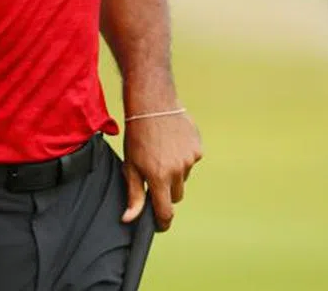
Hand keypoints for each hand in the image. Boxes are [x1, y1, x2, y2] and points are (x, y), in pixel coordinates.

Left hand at [121, 112, 202, 231]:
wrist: (152, 104)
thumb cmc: (137, 135)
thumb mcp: (130, 165)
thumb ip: (134, 194)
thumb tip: (129, 219)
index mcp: (159, 178)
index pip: (166, 212)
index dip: (162, 222)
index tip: (159, 224)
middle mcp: (178, 171)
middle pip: (176, 196)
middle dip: (167, 192)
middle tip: (154, 174)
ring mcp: (190, 159)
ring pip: (184, 178)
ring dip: (175, 172)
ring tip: (161, 152)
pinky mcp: (198, 148)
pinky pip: (191, 161)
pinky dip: (183, 157)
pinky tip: (172, 143)